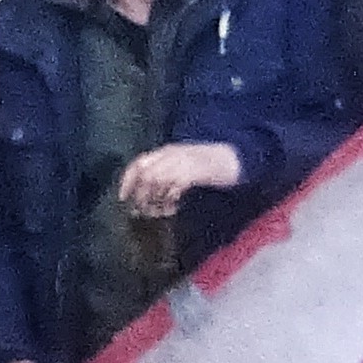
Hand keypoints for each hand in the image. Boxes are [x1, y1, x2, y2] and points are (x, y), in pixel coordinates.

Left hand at [115, 139, 243, 216]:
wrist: (239, 158)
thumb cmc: (211, 165)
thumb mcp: (184, 167)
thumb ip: (166, 175)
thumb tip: (144, 194)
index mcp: (168, 151)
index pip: (139, 163)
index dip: (127, 181)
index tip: (122, 198)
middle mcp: (173, 154)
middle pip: (145, 173)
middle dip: (140, 195)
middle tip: (142, 212)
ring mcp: (185, 160)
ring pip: (156, 180)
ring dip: (154, 199)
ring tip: (159, 212)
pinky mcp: (196, 170)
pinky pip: (173, 186)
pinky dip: (170, 199)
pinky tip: (174, 207)